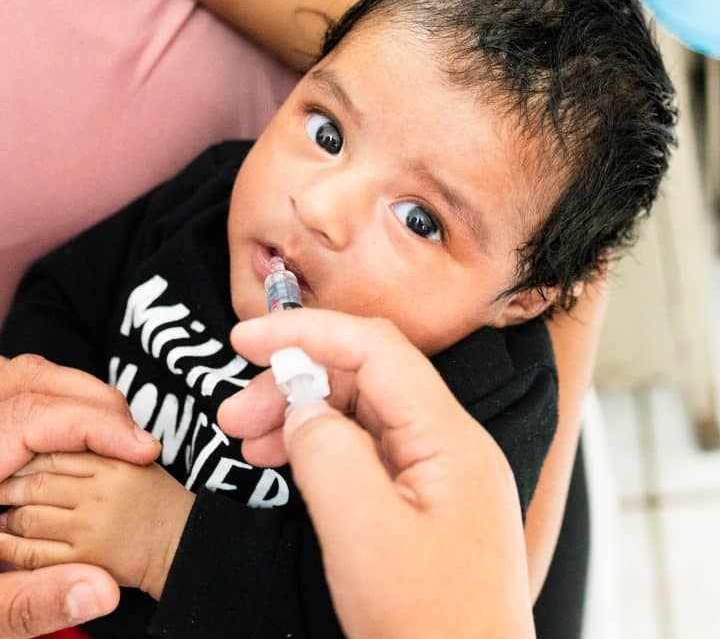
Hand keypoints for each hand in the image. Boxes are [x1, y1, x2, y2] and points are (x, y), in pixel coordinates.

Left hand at [0, 354, 160, 635]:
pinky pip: (22, 388)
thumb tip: (104, 592)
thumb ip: (33, 603)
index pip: (35, 416)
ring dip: (81, 401)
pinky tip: (84, 440)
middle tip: (137, 447)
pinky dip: (61, 404)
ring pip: (28, 376)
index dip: (100, 427)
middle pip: (34, 380)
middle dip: (98, 407)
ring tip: (116, 441)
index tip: (146, 451)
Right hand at [218, 310, 534, 638]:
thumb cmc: (429, 628)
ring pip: (358, 411)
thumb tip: (303, 410)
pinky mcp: (419, 496)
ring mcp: (435, 469)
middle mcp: (448, 442)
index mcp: (449, 438)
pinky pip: (363, 449)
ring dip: (300, 414)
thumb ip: (328, 454)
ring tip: (246, 439)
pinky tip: (281, 459)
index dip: (307, 333)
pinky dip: (317, 446)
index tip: (245, 339)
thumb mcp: (364, 537)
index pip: (376, 349)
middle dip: (293, 381)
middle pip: (364, 377)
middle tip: (233, 413)